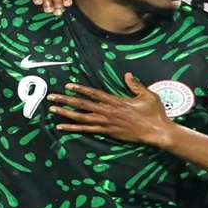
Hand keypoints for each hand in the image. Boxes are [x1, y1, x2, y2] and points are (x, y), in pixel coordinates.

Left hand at [47, 72, 174, 146]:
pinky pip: (87, 130)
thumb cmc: (154, 113)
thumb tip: (127, 75)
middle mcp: (108, 112)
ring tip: (53, 110)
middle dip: (66, 100)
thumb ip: (135, 85)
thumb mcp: (148, 95)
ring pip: (81, 118)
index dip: (80, 89)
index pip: (94, 93)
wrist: (156, 132)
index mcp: (116, 101)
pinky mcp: (107, 133)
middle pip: (82, 105)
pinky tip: (62, 127)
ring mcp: (106, 124)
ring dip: (66, 114)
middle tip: (51, 97)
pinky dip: (74, 128)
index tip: (68, 85)